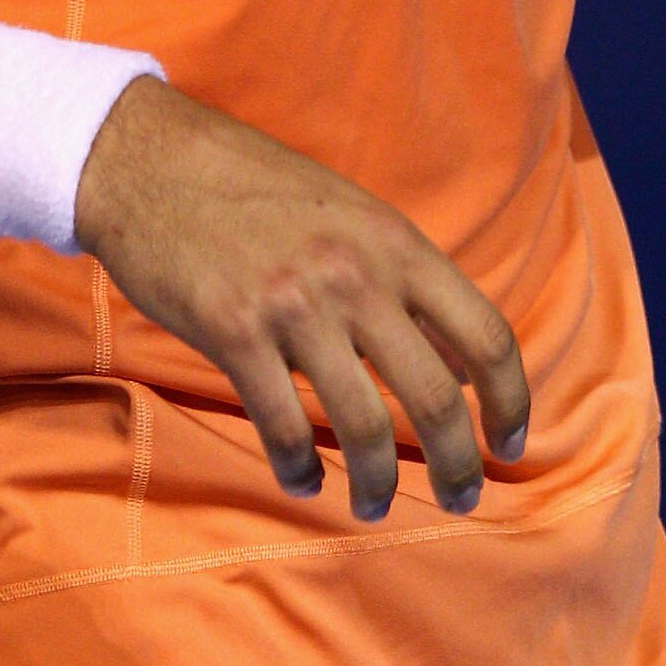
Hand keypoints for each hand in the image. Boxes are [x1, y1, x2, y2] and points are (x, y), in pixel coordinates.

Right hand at [73, 75, 529, 521]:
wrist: (153, 160)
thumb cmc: (256, 187)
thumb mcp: (351, 213)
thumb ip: (405, 282)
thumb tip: (464, 364)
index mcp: (395, 242)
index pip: (485, 334)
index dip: (511, 402)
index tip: (510, 445)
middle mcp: (356, 275)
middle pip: (437, 397)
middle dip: (458, 466)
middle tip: (461, 500)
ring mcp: (295, 305)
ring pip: (365, 427)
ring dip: (379, 484)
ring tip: (376, 505)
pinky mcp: (234, 332)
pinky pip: (283, 427)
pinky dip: (299, 469)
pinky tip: (303, 479)